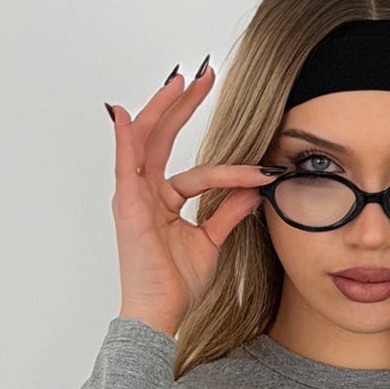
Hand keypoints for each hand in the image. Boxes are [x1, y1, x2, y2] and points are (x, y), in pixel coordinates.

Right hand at [108, 63, 272, 337]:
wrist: (159, 313)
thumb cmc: (176, 285)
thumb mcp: (212, 241)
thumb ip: (229, 212)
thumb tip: (255, 188)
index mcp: (163, 202)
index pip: (200, 172)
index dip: (233, 169)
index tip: (264, 168)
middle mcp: (145, 194)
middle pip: (163, 138)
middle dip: (183, 105)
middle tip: (202, 75)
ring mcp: (134, 197)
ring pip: (148, 142)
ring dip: (163, 109)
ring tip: (180, 81)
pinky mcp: (128, 206)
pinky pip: (126, 165)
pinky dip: (125, 138)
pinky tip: (126, 114)